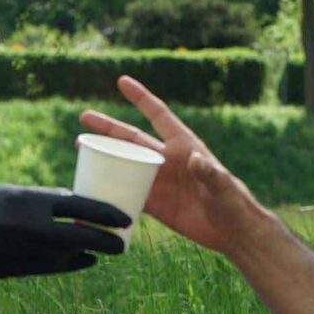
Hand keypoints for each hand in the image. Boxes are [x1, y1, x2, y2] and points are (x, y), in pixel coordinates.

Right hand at [0, 184, 129, 277]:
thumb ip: (47, 200)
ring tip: (104, 248)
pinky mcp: (20, 269)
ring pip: (69, 256)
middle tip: (122, 244)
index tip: (126, 219)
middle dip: (106, 242)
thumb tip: (79, 204)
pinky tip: (87, 260)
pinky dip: (74, 264)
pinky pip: (55, 268)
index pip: (80, 207)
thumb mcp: (16, 193)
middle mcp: (33, 228)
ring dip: (89, 252)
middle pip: (81, 237)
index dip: (107, 214)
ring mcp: (27, 252)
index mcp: (32, 201)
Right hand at [80, 76, 256, 253]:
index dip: (141, 98)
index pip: (158, 115)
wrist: (232, 231)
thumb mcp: (223, 186)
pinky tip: (92, 188)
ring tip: (81, 149)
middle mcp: (166, 160)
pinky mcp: (155, 203)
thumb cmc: (232, 203)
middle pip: (132, 138)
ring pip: (125, 164)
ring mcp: (158, 181)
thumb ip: (210, 173)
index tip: (122, 81)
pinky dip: (111, 189)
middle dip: (108, 127)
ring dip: (104, 156)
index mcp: (184, 146)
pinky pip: (127, 192)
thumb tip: (197, 161)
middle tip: (83, 117)